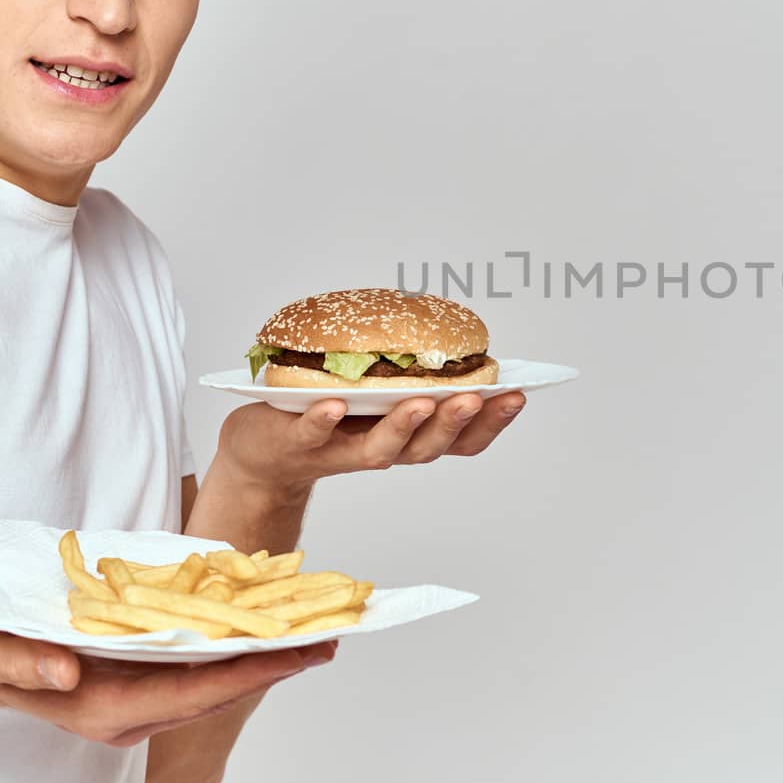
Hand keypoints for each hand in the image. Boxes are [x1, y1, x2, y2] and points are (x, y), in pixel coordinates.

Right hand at [0, 613, 334, 746]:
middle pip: (217, 691)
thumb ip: (23, 664)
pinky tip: (272, 624)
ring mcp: (143, 697)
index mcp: (104, 710)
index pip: (189, 695)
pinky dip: (240, 646)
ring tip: (319, 632)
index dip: (242, 674)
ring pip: (216, 681)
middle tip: (330, 638)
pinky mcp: (147, 676)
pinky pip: (203, 665)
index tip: (290, 655)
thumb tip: (66, 673)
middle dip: (274, 667)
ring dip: (267, 657)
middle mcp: (134, 710)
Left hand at [214, 390, 526, 491]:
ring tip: (422, 401)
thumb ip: (413, 373)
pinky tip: (336, 406)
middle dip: (457, 421)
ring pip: (382, 448)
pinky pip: (314, 435)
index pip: (462, 438)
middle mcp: (382, 449)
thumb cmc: (328, 414)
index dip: (493, 421)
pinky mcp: (298, 444)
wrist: (262, 453)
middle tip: (478, 398)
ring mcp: (341, 450)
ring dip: (404, 425)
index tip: (520, 393)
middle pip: (430, 445)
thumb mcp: (381, 393)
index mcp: (408, 435)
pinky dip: (326, 422)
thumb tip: (453, 328)